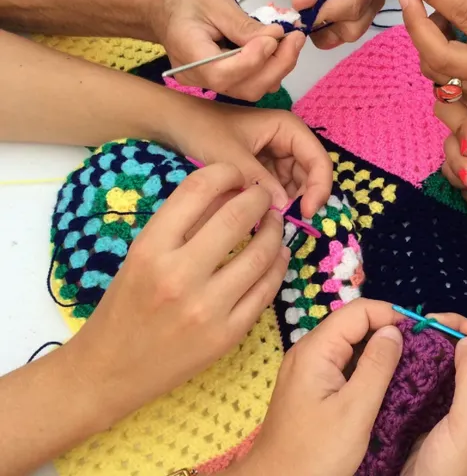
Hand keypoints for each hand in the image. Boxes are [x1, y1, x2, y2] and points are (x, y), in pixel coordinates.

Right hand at [63, 164, 290, 423]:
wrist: (110, 370)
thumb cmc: (125, 306)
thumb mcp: (141, 256)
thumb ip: (181, 225)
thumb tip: (229, 190)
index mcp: (150, 249)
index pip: (198, 190)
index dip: (226, 173)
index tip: (238, 175)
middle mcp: (179, 275)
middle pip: (237, 217)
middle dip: (260, 198)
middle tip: (265, 195)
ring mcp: (207, 308)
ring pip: (262, 254)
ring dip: (276, 231)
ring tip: (276, 223)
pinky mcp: (228, 334)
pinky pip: (267, 290)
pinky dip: (278, 266)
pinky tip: (278, 255)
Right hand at [151, 0, 305, 100]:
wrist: (169, 11)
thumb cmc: (188, 3)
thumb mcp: (216, 4)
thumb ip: (245, 25)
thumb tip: (277, 36)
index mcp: (189, 54)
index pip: (223, 72)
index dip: (253, 60)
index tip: (274, 37)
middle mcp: (199, 78)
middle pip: (244, 87)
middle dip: (277, 65)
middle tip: (295, 39)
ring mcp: (210, 86)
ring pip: (252, 89)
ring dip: (278, 68)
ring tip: (291, 43)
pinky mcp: (223, 85)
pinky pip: (251, 85)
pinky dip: (270, 71)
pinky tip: (279, 51)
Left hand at [165, 100, 332, 218]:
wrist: (175, 123)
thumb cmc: (202, 129)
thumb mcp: (229, 156)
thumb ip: (257, 180)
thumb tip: (283, 208)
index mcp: (287, 128)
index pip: (318, 159)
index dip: (319, 186)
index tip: (307, 212)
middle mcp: (287, 141)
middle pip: (310, 174)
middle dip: (304, 198)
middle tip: (289, 222)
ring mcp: (276, 155)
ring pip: (295, 185)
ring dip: (289, 203)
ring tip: (273, 220)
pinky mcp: (264, 168)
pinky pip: (278, 188)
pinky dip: (275, 202)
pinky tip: (263, 214)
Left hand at [228, 299, 402, 475]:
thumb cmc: (315, 453)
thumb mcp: (355, 410)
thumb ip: (377, 366)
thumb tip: (395, 331)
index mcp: (315, 350)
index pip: (359, 311)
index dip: (391, 316)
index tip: (420, 334)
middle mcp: (308, 352)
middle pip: (354, 324)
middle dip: (387, 332)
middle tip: (418, 352)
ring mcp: (307, 369)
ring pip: (350, 345)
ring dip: (378, 351)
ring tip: (407, 367)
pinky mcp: (311, 386)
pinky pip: (343, 364)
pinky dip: (365, 367)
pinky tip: (383, 384)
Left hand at [272, 0, 384, 48]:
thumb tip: (303, 5)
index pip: (352, 6)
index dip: (325, 13)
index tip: (302, 9)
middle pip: (354, 26)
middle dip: (327, 22)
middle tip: (309, 6)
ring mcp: (368, 11)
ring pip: (348, 34)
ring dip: (324, 27)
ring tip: (314, 6)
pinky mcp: (358, 21)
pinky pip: (341, 37)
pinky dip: (325, 31)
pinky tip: (318, 14)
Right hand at [400, 315, 466, 475]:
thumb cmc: (457, 470)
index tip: (466, 328)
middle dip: (463, 332)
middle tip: (433, 323)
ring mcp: (463, 406)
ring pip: (458, 362)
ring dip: (441, 343)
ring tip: (419, 332)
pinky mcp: (436, 410)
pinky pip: (435, 375)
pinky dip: (424, 359)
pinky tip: (408, 353)